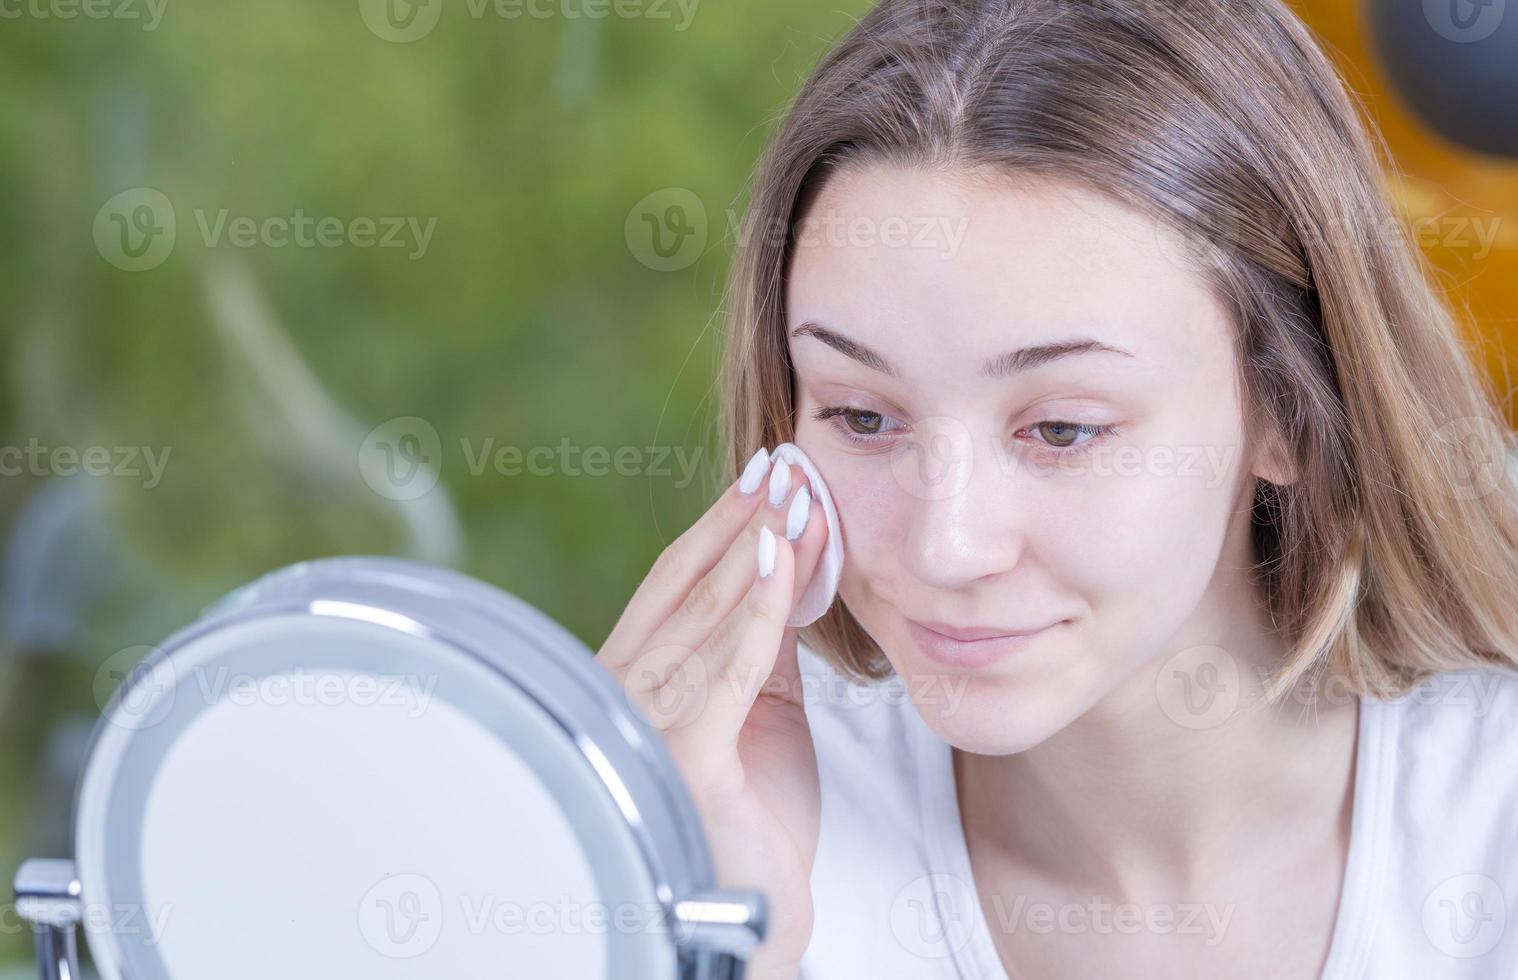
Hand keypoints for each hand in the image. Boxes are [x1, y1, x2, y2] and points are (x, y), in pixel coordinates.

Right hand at [593, 450, 828, 975]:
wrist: (750, 920)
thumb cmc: (753, 826)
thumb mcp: (759, 716)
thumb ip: (761, 648)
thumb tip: (787, 567)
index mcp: (638, 682)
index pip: (676, 586)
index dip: (721, 526)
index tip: (767, 474)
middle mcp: (627, 694)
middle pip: (688, 588)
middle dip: (743, 521)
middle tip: (785, 462)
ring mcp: (646, 725)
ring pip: (710, 615)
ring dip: (759, 548)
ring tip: (796, 493)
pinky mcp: (682, 757)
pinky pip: (728, 667)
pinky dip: (758, 609)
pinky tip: (782, 557)